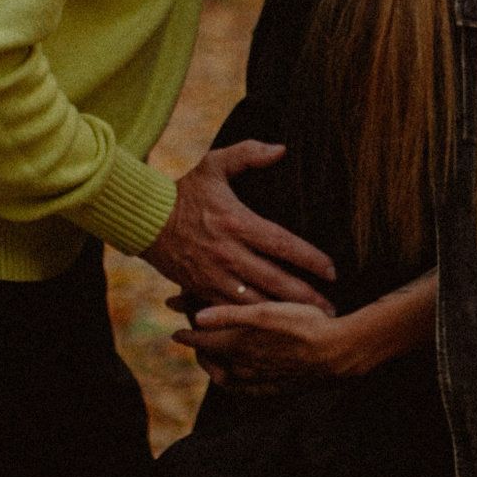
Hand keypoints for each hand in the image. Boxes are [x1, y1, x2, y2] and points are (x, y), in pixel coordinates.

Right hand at [144, 141, 336, 312]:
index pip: (283, 244)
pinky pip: (231, 312)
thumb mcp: (214, 164)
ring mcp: (214, 276)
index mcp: (237, 222)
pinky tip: (272, 328)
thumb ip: (248, 153)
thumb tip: (281, 148)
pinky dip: (252, 322)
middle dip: (306, 298)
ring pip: (255, 303)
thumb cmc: (185, 192)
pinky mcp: (201, 290)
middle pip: (275, 281)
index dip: (310, 260)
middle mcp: (228, 253)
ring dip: (283, 314)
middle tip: (330, 310)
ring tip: (308, 322)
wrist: (144, 220)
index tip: (332, 271)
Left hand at [186, 266, 435, 394]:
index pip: (200, 341)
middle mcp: (242, 369)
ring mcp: (258, 382)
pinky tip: (239, 376)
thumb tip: (196, 318)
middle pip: (210, 361)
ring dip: (215, 367)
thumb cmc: (302, 325)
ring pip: (225, 378)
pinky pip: (245, 392)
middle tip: (196, 339)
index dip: (187, 334)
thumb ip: (228, 314)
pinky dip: (235, 382)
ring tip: (213, 357)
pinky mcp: (273, 390)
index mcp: (235, 346)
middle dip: (199, 350)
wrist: (336, 352)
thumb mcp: (265, 312)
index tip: (177, 329)